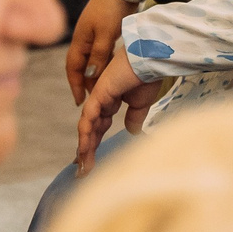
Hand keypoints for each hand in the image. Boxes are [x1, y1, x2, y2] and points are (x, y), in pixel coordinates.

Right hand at [65, 0, 139, 102]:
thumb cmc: (112, 8)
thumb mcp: (105, 35)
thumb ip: (98, 56)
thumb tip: (90, 76)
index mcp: (80, 40)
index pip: (72, 68)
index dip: (75, 85)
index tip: (80, 102)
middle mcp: (83, 38)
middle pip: (80, 65)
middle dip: (85, 83)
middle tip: (94, 99)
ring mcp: (93, 33)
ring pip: (91, 59)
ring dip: (95, 74)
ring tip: (103, 89)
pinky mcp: (104, 30)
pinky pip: (100, 52)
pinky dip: (102, 63)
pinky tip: (110, 70)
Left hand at [75, 56, 158, 172]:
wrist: (150, 60)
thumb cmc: (148, 76)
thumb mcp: (142, 103)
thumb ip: (134, 117)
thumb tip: (132, 132)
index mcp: (111, 101)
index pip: (98, 126)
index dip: (93, 144)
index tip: (89, 162)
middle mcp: (101, 101)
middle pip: (90, 130)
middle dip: (86, 151)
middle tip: (81, 172)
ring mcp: (98, 98)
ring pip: (87, 128)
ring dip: (84, 149)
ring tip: (82, 169)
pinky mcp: (98, 95)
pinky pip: (88, 120)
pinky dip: (85, 137)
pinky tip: (84, 151)